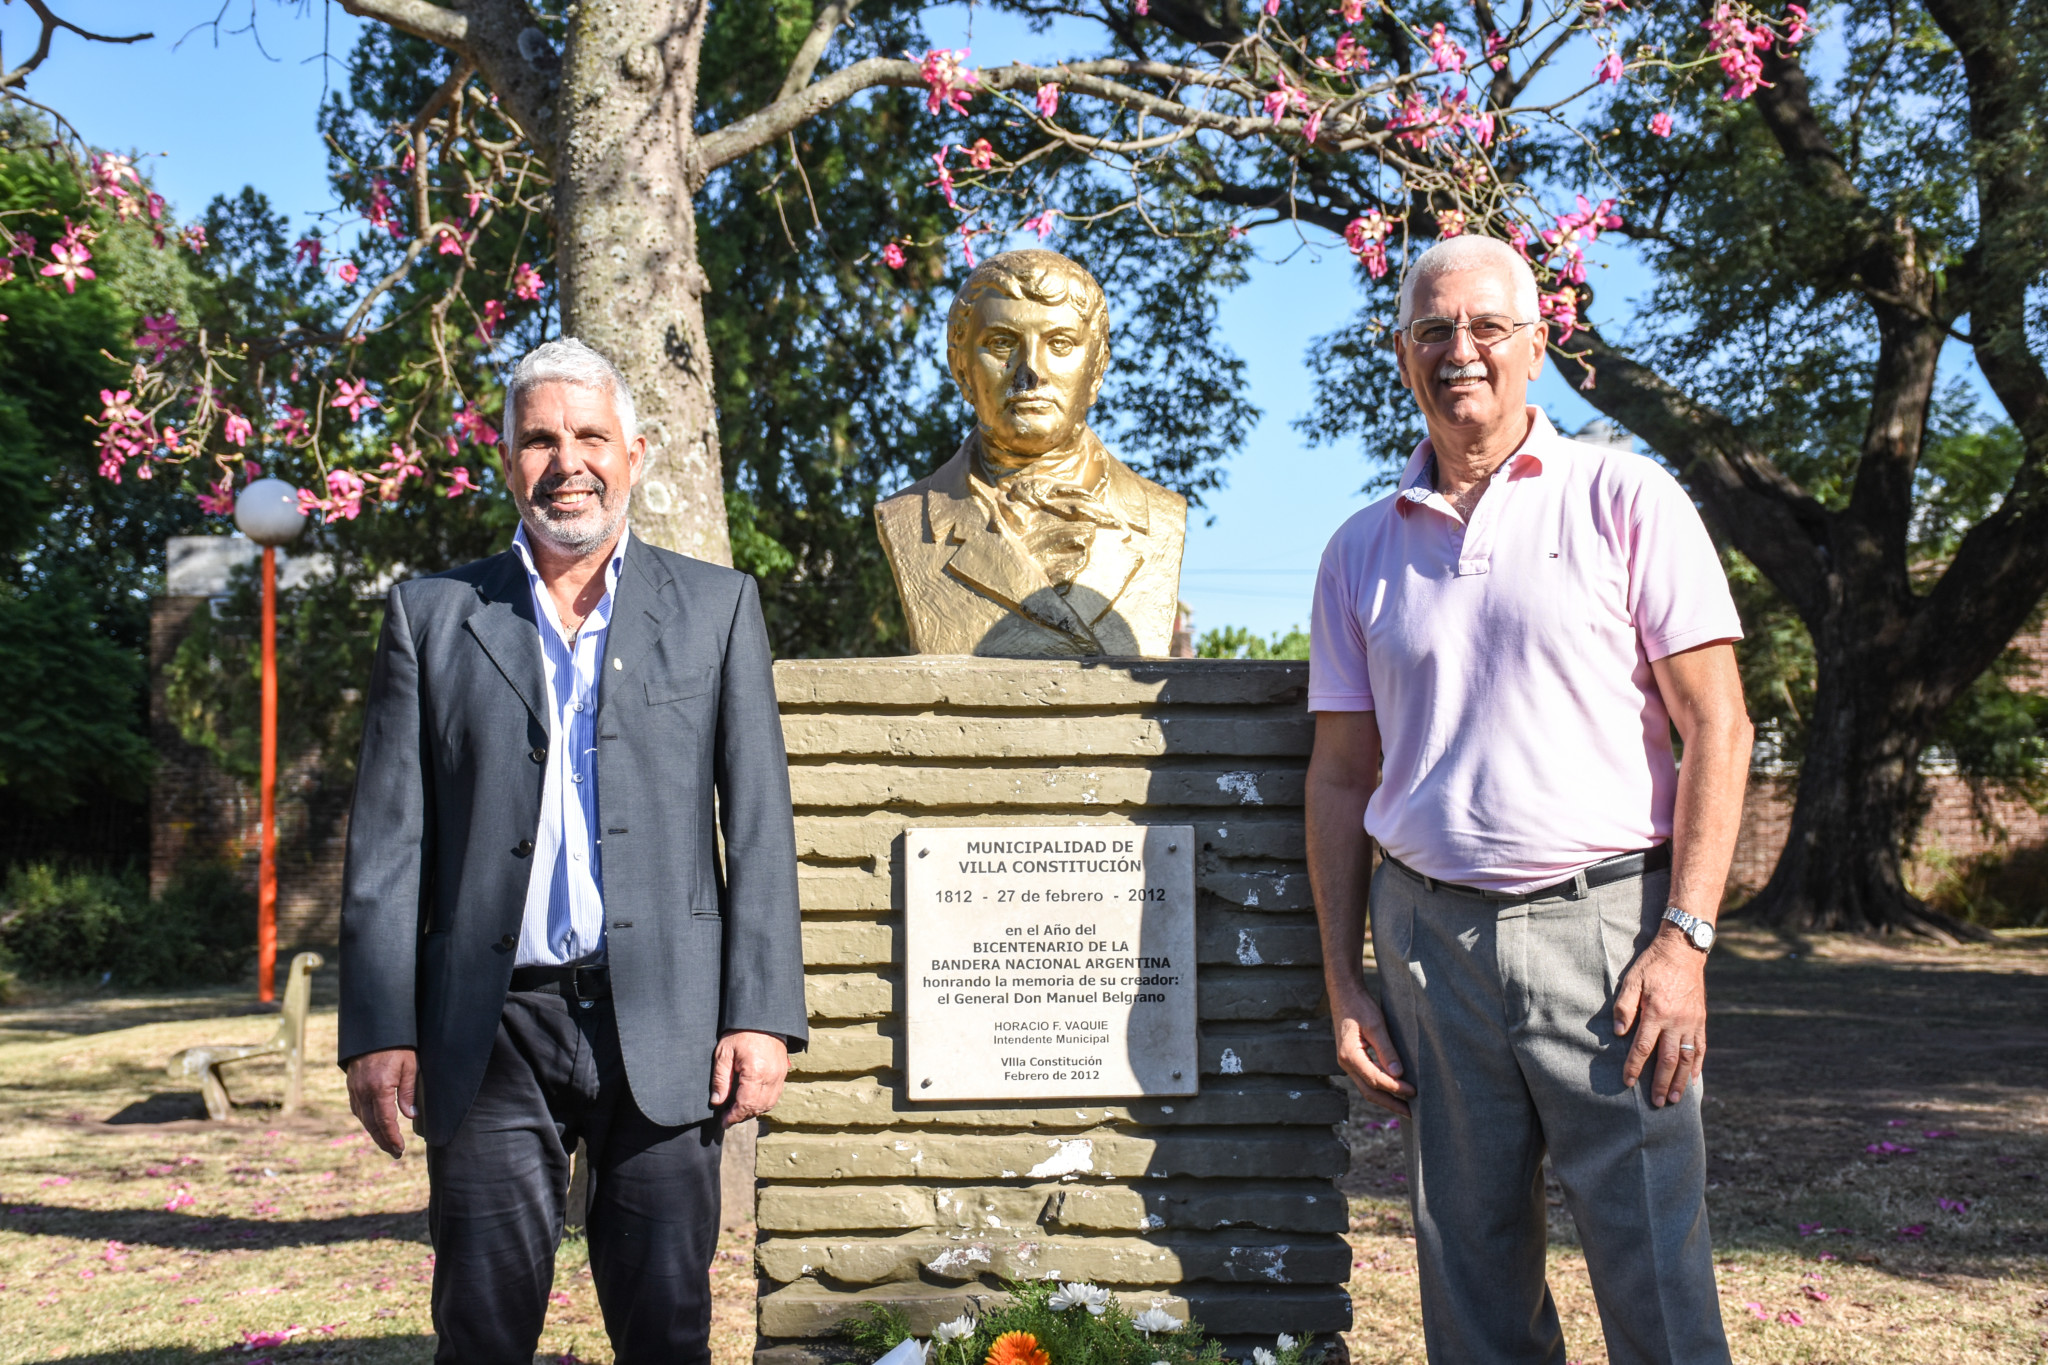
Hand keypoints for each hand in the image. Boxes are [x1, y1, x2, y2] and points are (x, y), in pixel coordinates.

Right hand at [346, 1048, 418, 1157]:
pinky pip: (357, 1109)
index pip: (385, 1121)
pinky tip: (375, 1126)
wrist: (375, 1030)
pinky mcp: (352, 1086)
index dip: (392, 1138)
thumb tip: (410, 1117)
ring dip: (374, 1134)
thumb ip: (409, 1093)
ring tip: (387, 1144)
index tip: (399, 1149)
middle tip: (395, 1153)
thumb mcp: (410, 1067)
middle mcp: (363, 1092)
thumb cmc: (398, 1047)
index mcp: (379, 1088)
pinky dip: (366, 1121)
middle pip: (372, 1125)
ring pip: (363, 1119)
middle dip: (384, 1141)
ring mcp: (355, 1089)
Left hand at [710, 1029, 788, 1126]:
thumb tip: (717, 1102)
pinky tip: (752, 1101)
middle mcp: (771, 1077)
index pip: (745, 1104)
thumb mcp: (724, 1054)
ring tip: (739, 1110)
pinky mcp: (783, 1073)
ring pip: (768, 1104)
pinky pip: (775, 1096)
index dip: (734, 1116)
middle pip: (758, 1107)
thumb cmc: (740, 1034)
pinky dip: (764, 1103)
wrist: (762, 1018)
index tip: (724, 1121)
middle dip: (743, 1116)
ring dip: (754, 1111)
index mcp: (755, 1072)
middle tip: (728, 1117)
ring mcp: (780, 1075)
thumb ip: (720, 1080)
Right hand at [1331, 988, 1414, 1116]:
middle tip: (1412, 1113)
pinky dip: (1381, 1086)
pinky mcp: (1353, 1059)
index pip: (1375, 1079)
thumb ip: (1386, 1050)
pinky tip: (1394, 1088)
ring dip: (1386, 1098)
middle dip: (1391, 1103)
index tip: (1414, 1091)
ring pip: (1367, 1087)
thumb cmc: (1360, 1006)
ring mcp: (1348, 1062)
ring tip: (1406, 1106)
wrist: (1344, 993)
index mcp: (1350, 1056)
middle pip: (1369, 1091)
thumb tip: (1398, 1074)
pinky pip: (1367, 1078)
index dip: (1395, 1088)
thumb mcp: (1376, 1025)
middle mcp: (1346, 1063)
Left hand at [1615, 926, 1707, 1106]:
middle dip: (1661, 1083)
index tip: (1629, 1082)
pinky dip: (1698, 1065)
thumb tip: (1619, 1033)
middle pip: (1668, 1060)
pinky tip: (1694, 1079)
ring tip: (1676, 1099)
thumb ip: (1624, 1007)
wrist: (1683, 951)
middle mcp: (1676, 1022)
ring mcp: (1692, 1023)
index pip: (1643, 1047)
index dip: (1635, 1066)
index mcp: (1656, 1012)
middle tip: (1658, 1102)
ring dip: (1681, 1081)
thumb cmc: (1652, 965)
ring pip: (1687, 1059)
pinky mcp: (1701, 1021)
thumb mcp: (1632, 980)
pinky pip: (1701, 1048)